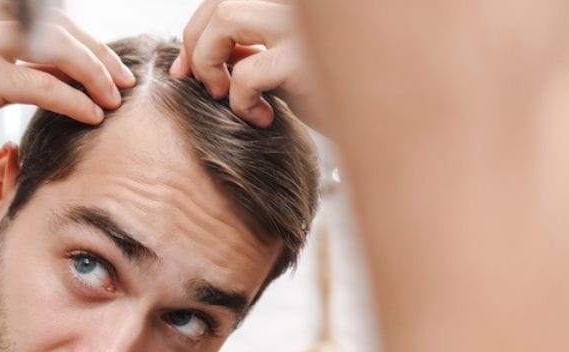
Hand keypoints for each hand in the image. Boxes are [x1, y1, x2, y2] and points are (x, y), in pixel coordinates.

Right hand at [0, 0, 135, 170]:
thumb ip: (16, 61)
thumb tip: (64, 65)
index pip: (46, 16)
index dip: (85, 40)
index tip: (112, 66)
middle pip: (54, 28)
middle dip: (96, 55)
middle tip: (124, 83)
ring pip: (53, 49)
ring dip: (92, 74)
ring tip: (114, 100)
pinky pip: (39, 84)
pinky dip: (72, 99)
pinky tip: (91, 116)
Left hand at [171, 0, 326, 131]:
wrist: (382, 123)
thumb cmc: (332, 94)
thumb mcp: (281, 62)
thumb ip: (247, 47)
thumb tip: (190, 54)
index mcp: (291, 5)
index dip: (196, 32)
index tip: (186, 70)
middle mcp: (299, 5)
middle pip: (220, 2)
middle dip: (196, 46)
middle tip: (206, 87)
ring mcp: (304, 25)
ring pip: (226, 18)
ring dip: (209, 61)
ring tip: (226, 95)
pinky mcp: (306, 58)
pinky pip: (246, 72)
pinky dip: (239, 101)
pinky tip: (261, 118)